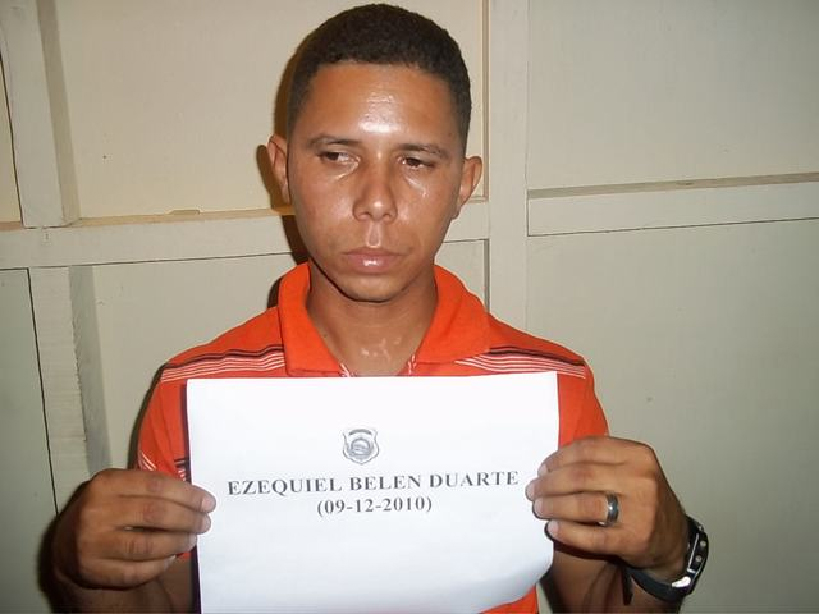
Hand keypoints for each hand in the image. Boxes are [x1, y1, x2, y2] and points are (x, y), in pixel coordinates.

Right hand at [52, 469, 214, 588]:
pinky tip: (170, 557)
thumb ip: (151, 487)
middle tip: (204, 522)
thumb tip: (196, 497)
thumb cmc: (107, 508)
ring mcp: (92, 543)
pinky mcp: (94, 570)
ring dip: (177, 542)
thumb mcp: (121, 487)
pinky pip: (136, 571)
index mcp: (106, 483)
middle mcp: (96, 511)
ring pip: (147, 545)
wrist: (68, 542)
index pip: (156, 485)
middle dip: (187, 519)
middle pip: (155, 514)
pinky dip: (159, 564)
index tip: (208, 502)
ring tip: (191, 539)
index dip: (187, 494)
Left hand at [525, 436, 687, 577]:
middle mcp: (641, 479)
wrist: (672, 537)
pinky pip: (592, 536)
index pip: (588, 448)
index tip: (542, 468)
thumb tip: (551, 463)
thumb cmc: (641, 497)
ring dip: (554, 506)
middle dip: (550, 483)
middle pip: (582, 476)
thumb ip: (599, 460)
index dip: (559, 458)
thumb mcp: (631, 469)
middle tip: (533, 490)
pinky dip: (568, 532)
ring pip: (584, 504)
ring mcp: (640, 510)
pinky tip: (554, 529)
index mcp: (638, 454)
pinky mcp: (634, 539)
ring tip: (539, 508)